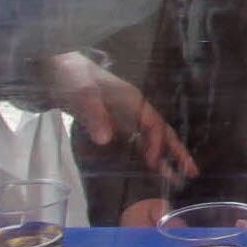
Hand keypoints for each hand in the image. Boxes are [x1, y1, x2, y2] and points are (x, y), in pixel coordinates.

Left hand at [42, 50, 193, 184]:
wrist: (54, 69)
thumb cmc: (71, 77)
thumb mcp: (81, 94)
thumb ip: (93, 115)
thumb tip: (105, 140)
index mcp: (132, 100)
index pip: (154, 125)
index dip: (157, 144)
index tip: (153, 163)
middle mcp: (134, 110)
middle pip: (160, 132)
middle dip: (176, 151)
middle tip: (191, 172)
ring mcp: (125, 117)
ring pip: (150, 138)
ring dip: (164, 157)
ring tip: (178, 177)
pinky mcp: (114, 124)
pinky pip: (136, 142)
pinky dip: (146, 155)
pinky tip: (149, 169)